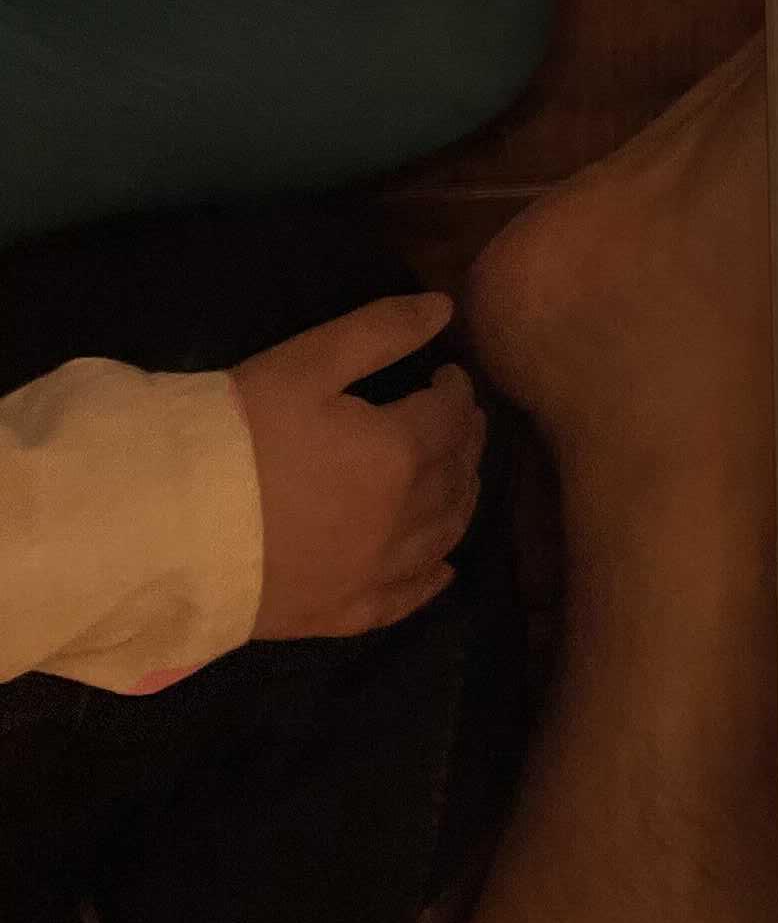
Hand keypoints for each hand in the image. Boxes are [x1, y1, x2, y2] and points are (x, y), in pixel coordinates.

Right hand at [230, 295, 487, 642]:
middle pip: (456, 475)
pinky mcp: (340, 614)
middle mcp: (403, 519)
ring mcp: (374, 573)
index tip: (447, 377)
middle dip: (464, 441)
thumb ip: (382, 331)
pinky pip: (405, 599)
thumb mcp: (308, 363)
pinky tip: (443, 569)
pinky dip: (432, 580)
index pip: (451, 417)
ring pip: (443, 535)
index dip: (456, 391)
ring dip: (460, 500)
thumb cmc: (237, 434)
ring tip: (457, 476)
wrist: (167, 526)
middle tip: (459, 421)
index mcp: (400, 454)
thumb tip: (445, 308)